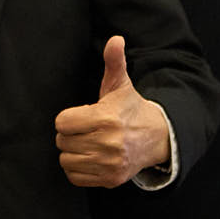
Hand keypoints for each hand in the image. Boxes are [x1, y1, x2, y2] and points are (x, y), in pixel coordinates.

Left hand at [54, 36, 171, 186]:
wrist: (157, 137)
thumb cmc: (130, 109)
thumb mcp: (121, 84)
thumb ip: (114, 61)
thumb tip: (116, 39)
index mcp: (106, 118)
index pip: (62, 122)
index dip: (68, 118)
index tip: (81, 115)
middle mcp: (108, 144)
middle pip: (62, 142)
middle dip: (70, 135)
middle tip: (85, 130)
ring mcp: (110, 164)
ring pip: (66, 161)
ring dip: (72, 152)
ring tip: (87, 143)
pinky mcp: (110, 179)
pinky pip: (76, 177)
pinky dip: (78, 169)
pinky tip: (90, 157)